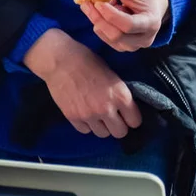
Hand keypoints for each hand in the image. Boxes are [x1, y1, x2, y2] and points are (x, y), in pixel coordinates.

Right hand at [24, 29, 142, 137]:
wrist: (61, 60)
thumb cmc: (88, 61)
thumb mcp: (112, 74)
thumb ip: (119, 93)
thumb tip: (124, 107)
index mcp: (120, 95)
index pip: (135, 121)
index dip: (132, 118)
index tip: (127, 114)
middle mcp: (106, 108)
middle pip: (120, 133)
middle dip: (119, 125)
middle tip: (114, 117)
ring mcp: (89, 115)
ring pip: (103, 134)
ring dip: (103, 126)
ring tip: (98, 115)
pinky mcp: (73, 118)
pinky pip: (85, 130)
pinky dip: (87, 124)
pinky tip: (85, 113)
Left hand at [80, 0, 168, 51]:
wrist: (155, 5)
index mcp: (151, 23)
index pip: (128, 24)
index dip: (110, 15)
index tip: (98, 2)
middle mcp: (144, 39)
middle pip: (116, 35)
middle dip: (99, 18)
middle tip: (87, 3)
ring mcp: (134, 46)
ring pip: (109, 38)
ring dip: (98, 21)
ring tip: (100, 5)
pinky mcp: (124, 47)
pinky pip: (106, 39)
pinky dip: (100, 25)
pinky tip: (103, 14)